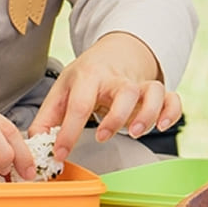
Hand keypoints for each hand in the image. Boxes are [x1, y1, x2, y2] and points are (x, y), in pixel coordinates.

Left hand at [32, 32, 181, 163]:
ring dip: (148, 114)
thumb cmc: (88, 76)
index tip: (60, 154)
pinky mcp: (156, 92)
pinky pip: (172, 99)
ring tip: (134, 133)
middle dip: (116, 117)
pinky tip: (161, 126)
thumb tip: (34, 142)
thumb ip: (48, 118)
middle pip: (124, 91)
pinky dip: (171, 112)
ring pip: (152, 92)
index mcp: (88, 77)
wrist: (115, 52)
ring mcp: (139, 85)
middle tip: (101, 137)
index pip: (79, 104)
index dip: (68, 132)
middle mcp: (116, 79)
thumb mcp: (63, 90)